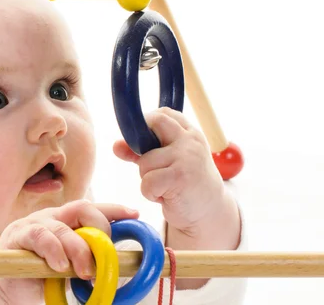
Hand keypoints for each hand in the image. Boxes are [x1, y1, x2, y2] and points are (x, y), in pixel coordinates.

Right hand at [0, 200, 138, 303]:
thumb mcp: (71, 267)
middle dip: (98, 230)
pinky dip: (53, 250)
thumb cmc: (42, 276)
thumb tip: (116, 266)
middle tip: (103, 257)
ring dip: (77, 249)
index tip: (134, 215)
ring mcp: (35, 223)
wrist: (9, 288)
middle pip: (82, 208)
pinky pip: (39, 236)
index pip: (93, 209)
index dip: (114, 210)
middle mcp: (53, 217)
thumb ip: (87, 261)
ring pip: (62, 227)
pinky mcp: (18, 235)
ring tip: (84, 271)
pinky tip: (58, 265)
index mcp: (68, 222)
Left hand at [113, 107, 239, 243]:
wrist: (210, 212)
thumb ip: (140, 151)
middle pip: (154, 122)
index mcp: (190, 132)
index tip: (146, 145)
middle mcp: (190, 140)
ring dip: (147, 178)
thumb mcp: (165, 162)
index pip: (162, 114)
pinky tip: (165, 196)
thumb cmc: (185, 183)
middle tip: (151, 166)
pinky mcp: (181, 177)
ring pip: (144, 161)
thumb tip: (116, 145)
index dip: (146, 126)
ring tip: (164, 186)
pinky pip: (147, 182)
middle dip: (142, 144)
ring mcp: (187, 157)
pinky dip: (150, 193)